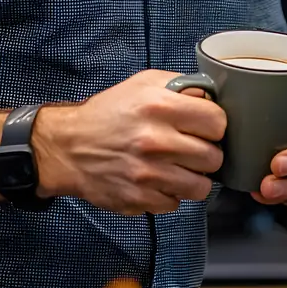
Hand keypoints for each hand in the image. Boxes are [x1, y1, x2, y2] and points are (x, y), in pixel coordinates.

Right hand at [33, 71, 226, 215]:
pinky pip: (176, 203)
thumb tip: (212, 96)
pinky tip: (157, 180)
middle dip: (206, 153)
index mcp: (159, 106)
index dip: (215, 125)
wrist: (68, 146)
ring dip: (193, 178)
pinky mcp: (140, 199)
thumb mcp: (143, 84)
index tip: (205, 128)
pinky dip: (170, 194)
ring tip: (178, 167)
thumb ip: (181, 86)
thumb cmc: (109, 113)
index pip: (218, 122)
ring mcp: (148, 174)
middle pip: (214, 157)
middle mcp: (155, 141)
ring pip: (201, 187)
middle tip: (191, 149)